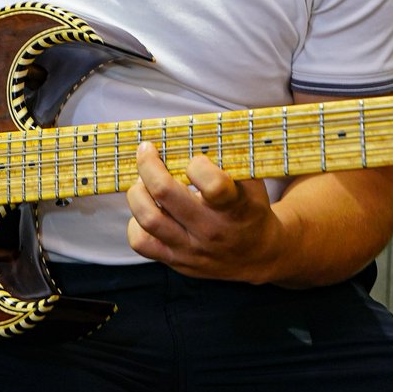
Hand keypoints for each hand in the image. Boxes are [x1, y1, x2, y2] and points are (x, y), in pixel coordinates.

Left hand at [125, 140, 283, 281]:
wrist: (257, 255)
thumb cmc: (250, 210)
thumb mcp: (252, 184)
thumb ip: (230, 160)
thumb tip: (198, 130)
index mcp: (235, 207)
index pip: (214, 185)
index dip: (198, 165)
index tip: (195, 160)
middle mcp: (211, 229)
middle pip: (166, 193)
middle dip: (149, 164)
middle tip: (147, 150)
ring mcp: (191, 248)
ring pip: (148, 218)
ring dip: (138, 192)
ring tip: (142, 181)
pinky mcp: (176, 261)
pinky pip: (141, 242)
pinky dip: (135, 223)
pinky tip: (147, 209)